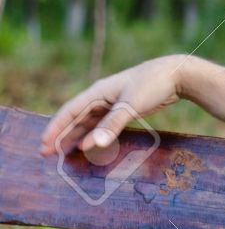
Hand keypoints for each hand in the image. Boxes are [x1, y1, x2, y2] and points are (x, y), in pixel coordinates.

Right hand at [39, 55, 185, 157]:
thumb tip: (90, 146)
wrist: (177, 75)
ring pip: (88, 123)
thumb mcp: (131, 105)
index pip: (69, 112)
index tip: (43, 144)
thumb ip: (111, 125)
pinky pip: (102, 124)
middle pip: (75, 119)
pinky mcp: (123, 109)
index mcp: (97, 92)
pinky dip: (93, 135)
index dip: (55, 128)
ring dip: (75, 137)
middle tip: (45, 153)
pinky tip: (88, 146)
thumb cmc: (152, 85)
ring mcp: (112, 103)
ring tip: (61, 153)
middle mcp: (101, 97)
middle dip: (60, 135)